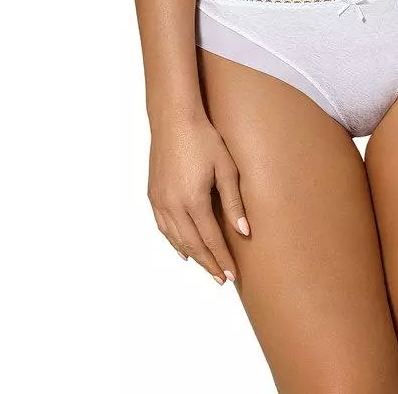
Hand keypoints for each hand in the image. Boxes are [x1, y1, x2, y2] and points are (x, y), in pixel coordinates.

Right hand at [148, 114, 250, 285]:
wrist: (174, 118)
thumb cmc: (204, 138)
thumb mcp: (225, 168)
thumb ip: (234, 202)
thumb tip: (244, 231)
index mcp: (193, 201)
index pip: (211, 239)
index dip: (222, 259)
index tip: (232, 276)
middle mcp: (173, 205)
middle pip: (193, 244)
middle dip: (209, 263)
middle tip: (222, 279)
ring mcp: (160, 201)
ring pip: (176, 239)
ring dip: (192, 256)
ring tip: (207, 267)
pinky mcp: (153, 194)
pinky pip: (163, 227)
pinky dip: (174, 241)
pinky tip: (182, 248)